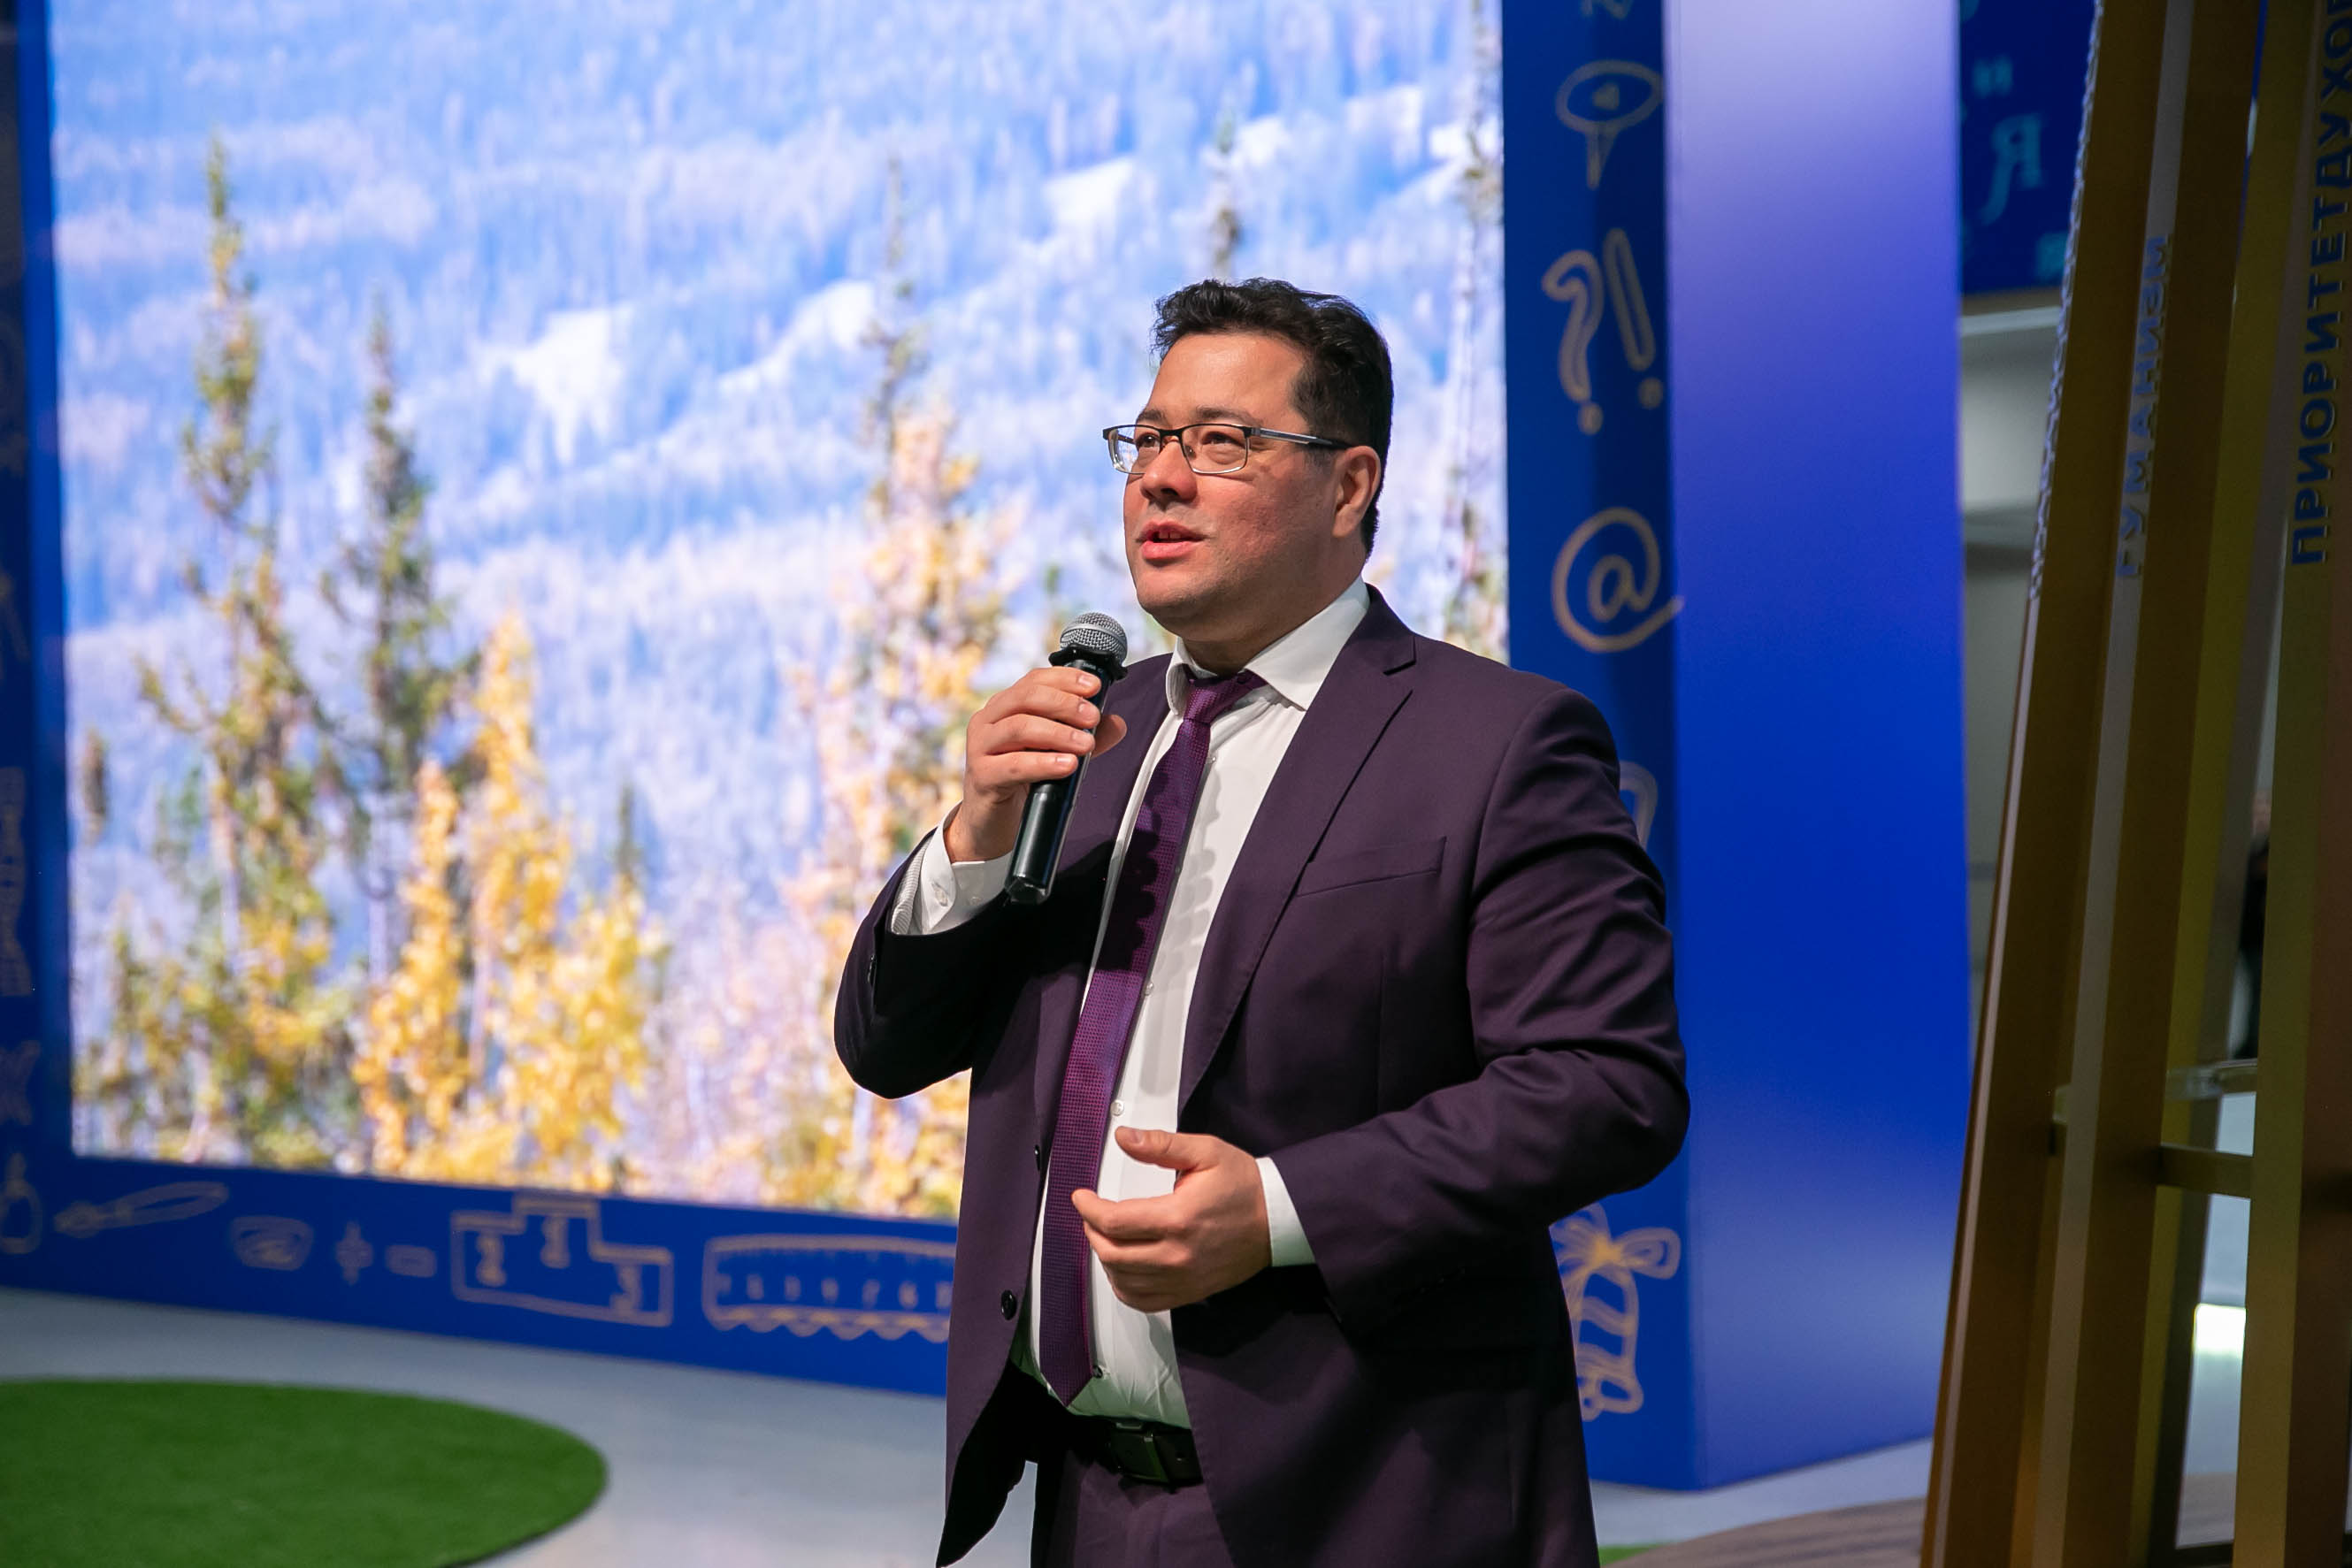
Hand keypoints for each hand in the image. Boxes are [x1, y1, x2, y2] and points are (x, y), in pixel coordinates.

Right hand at [946, 666, 1130, 862]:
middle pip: (1026, 697)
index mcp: (1006, 707)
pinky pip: (1013, 765)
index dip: (1065, 679)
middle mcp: (989, 720)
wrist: (990, 821)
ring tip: (1086, 744)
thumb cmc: (1021, 781)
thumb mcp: (1055, 753)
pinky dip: (1043, 763)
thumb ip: (1084, 736)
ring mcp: (981, 747)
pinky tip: (1066, 765)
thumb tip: (1117, 723)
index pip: (1034, 680)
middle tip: (1093, 717)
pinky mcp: (982, 776)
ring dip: (1058, 733)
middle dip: (1064, 704)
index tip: (1094, 687)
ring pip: (1019, 727)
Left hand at [1071, 1128, 1270, 1312]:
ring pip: (1123, 1280)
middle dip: (1091, 1231)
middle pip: (1112, 1253)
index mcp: (1177, 1217)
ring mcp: (1183, 1278)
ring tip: (1104, 1237)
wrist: (1280, 1219)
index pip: (1113, 1221)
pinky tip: (1121, 1269)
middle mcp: (1177, 1255)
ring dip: (1104, 1258)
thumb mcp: (1205, 1152)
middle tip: (1091, 1214)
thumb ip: (1160, 1145)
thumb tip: (1123, 1138)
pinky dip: (1123, 1288)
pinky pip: (1144, 1302)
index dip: (1087, 1208)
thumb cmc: (1244, 1184)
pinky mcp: (1190, 1292)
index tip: (1081, 1197)